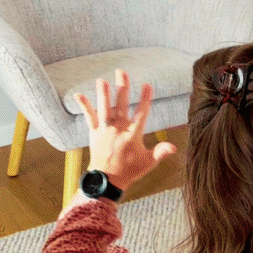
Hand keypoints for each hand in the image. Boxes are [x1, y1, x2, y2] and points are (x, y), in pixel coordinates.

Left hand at [73, 69, 176, 190]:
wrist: (107, 180)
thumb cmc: (130, 170)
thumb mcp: (148, 162)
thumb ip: (160, 152)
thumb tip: (174, 147)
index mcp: (133, 136)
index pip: (141, 113)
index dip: (145, 99)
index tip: (147, 85)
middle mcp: (118, 130)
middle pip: (121, 105)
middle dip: (122, 88)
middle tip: (121, 72)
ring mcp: (105, 131)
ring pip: (104, 109)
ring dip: (103, 94)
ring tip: (102, 80)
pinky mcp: (94, 133)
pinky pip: (89, 117)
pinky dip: (84, 106)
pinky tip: (78, 94)